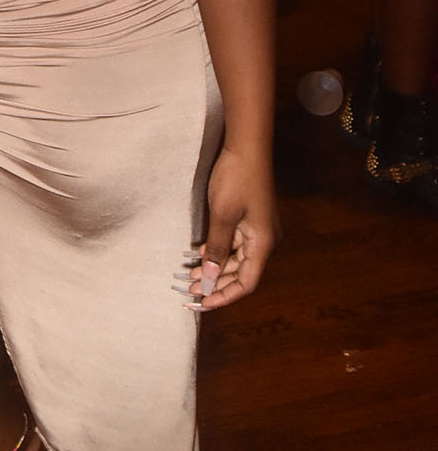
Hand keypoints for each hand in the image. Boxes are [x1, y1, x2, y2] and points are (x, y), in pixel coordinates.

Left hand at [189, 144, 278, 310]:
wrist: (246, 147)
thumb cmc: (236, 179)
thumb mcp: (222, 216)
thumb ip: (216, 249)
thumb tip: (208, 280)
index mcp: (263, 244)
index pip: (246, 283)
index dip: (223, 296)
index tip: (201, 303)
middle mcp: (264, 241)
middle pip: (241, 274)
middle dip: (215, 284)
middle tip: (187, 291)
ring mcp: (257, 230)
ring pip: (235, 260)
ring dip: (213, 268)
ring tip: (188, 276)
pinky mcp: (249, 220)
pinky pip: (233, 245)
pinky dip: (216, 253)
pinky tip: (197, 256)